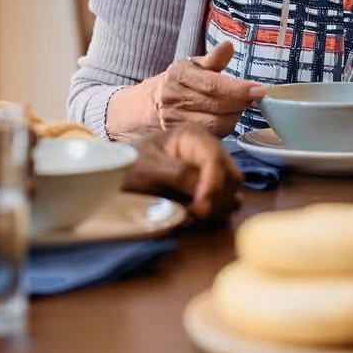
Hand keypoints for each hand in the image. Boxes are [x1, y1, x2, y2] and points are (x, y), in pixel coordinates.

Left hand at [124, 125, 240, 221]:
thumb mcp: (147, 168)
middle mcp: (208, 149)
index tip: (199, 208)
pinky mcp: (210, 187)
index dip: (211, 186)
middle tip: (192, 214)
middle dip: (215, 199)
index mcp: (194, 136)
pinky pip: (226, 201)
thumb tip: (200, 187)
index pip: (215, 160)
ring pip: (232, 191)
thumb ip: (176, 174)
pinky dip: (215, 212)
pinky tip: (194, 215)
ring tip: (191, 215)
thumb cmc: (130, 167)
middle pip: (231, 176)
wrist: (119, 176)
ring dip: (217, 207)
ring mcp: (212, 169)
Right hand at [150, 41, 263, 136]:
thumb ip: (214, 58)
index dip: (238, 89)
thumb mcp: (193, 65)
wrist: (149, 104)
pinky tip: (228, 118)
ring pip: (216, 124)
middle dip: (241, 102)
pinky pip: (210, 135)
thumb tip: (229, 46)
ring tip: (239, 107)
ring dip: (235, 116)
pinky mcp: (180, 136)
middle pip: (217, 106)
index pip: (213, 84)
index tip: (259, 90)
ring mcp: (175, 119)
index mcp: (179, 74)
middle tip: (253, 97)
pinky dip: (224, 128)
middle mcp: (174, 97)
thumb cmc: (180, 81)